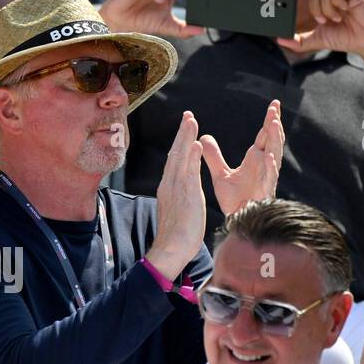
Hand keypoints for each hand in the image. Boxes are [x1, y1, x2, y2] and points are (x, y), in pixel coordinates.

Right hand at [144, 112, 206, 279]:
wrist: (171, 248)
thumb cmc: (177, 235)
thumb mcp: (179, 209)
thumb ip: (181, 195)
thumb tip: (184, 190)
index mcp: (169, 187)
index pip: (175, 160)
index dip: (181, 143)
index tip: (186, 129)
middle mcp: (169, 184)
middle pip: (175, 153)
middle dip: (182, 134)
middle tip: (188, 115)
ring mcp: (175, 188)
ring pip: (180, 157)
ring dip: (186, 138)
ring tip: (191, 120)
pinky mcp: (184, 195)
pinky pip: (187, 171)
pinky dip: (190, 156)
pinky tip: (195, 143)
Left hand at [202, 100, 283, 215]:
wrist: (236, 221)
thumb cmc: (234, 200)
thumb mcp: (220, 174)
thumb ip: (213, 156)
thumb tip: (202, 137)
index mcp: (256, 159)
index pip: (265, 135)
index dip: (269, 120)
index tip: (273, 104)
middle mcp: (265, 166)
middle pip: (273, 141)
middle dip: (275, 124)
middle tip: (274, 107)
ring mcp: (267, 178)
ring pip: (274, 155)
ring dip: (275, 140)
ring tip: (273, 124)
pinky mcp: (265, 192)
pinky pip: (269, 178)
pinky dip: (269, 166)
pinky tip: (267, 156)